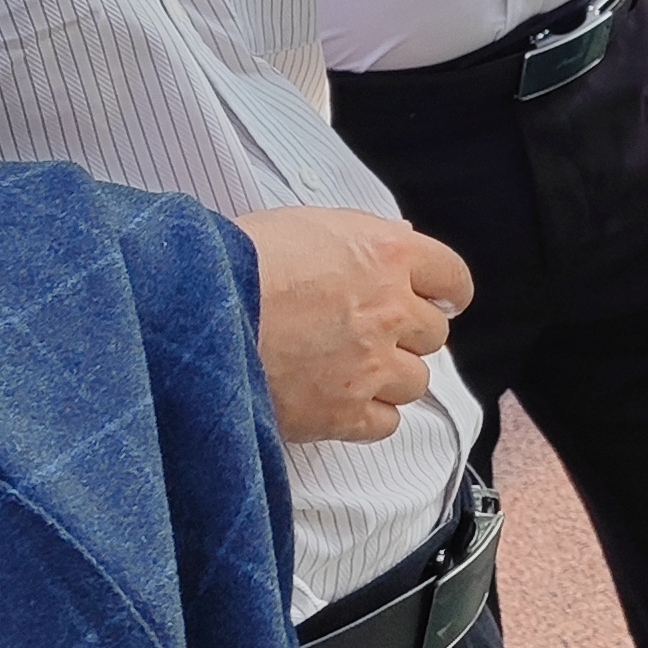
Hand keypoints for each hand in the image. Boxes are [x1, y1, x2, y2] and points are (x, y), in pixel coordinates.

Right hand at [238, 205, 472, 443]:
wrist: (195, 312)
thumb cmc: (239, 260)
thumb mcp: (305, 223)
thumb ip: (361, 235)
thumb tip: (400, 238)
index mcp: (386, 255)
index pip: (452, 277)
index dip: (446, 291)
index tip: (441, 300)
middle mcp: (389, 310)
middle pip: (433, 333)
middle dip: (407, 334)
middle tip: (370, 333)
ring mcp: (370, 365)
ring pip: (416, 381)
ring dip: (390, 377)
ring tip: (347, 369)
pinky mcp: (343, 412)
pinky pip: (385, 423)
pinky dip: (369, 416)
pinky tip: (338, 402)